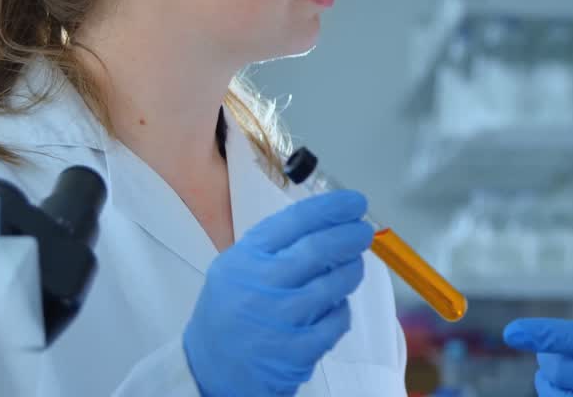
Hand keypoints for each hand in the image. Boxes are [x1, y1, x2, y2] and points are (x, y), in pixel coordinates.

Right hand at [183, 190, 374, 396]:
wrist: (209, 370)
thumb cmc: (232, 311)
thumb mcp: (239, 267)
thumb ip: (277, 245)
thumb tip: (331, 221)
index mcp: (245, 259)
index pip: (296, 221)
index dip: (332, 208)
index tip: (355, 203)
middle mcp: (259, 286)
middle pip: (319, 250)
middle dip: (351, 236)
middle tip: (363, 232)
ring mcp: (278, 320)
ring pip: (333, 285)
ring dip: (352, 271)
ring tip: (353, 266)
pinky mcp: (295, 351)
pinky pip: (336, 321)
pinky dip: (343, 309)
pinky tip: (336, 305)